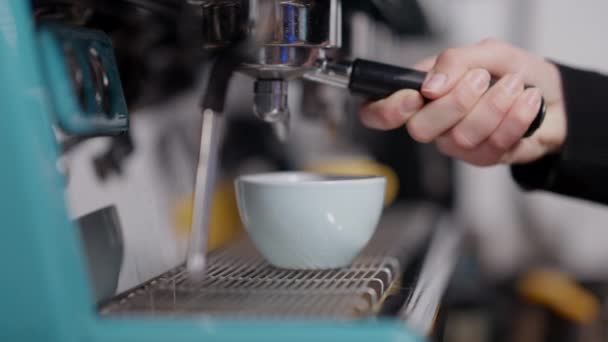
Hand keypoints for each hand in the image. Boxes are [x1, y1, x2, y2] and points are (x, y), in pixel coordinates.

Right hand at [358, 38, 566, 165]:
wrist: (554, 96)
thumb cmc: (515, 73)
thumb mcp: (486, 52)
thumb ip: (454, 61)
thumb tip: (429, 85)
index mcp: (422, 93)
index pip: (379, 112)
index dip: (387, 110)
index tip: (415, 97)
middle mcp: (433, 122)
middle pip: (421, 128)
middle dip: (458, 101)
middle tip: (482, 79)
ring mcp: (456, 143)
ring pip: (460, 138)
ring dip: (495, 105)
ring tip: (515, 86)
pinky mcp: (482, 158)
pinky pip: (491, 146)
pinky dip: (515, 118)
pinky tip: (526, 102)